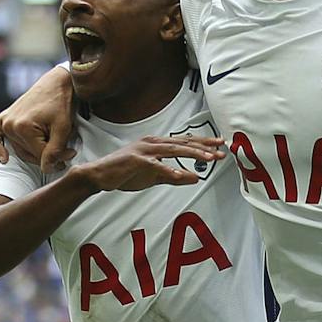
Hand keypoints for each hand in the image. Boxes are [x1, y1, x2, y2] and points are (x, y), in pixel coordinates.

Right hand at [0, 66, 76, 171]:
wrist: (56, 83)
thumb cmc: (61, 103)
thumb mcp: (63, 128)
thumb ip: (55, 150)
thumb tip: (47, 169)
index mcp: (23, 128)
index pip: (40, 156)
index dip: (58, 158)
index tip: (70, 155)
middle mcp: (10, 125)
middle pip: (28, 155)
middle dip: (46, 156)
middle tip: (64, 153)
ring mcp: (4, 121)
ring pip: (19, 149)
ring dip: (34, 151)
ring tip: (52, 144)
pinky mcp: (3, 118)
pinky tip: (5, 158)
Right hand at [82, 135, 226, 192]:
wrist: (100, 175)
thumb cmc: (126, 173)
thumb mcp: (155, 176)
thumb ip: (175, 177)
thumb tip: (196, 178)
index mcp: (157, 144)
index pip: (184, 143)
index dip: (203, 144)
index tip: (220, 146)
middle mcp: (152, 143)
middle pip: (183, 143)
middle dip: (204, 147)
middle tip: (221, 150)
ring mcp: (143, 151)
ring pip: (172, 150)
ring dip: (192, 154)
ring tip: (208, 159)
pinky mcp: (135, 161)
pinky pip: (154, 166)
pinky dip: (167, 170)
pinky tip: (180, 175)